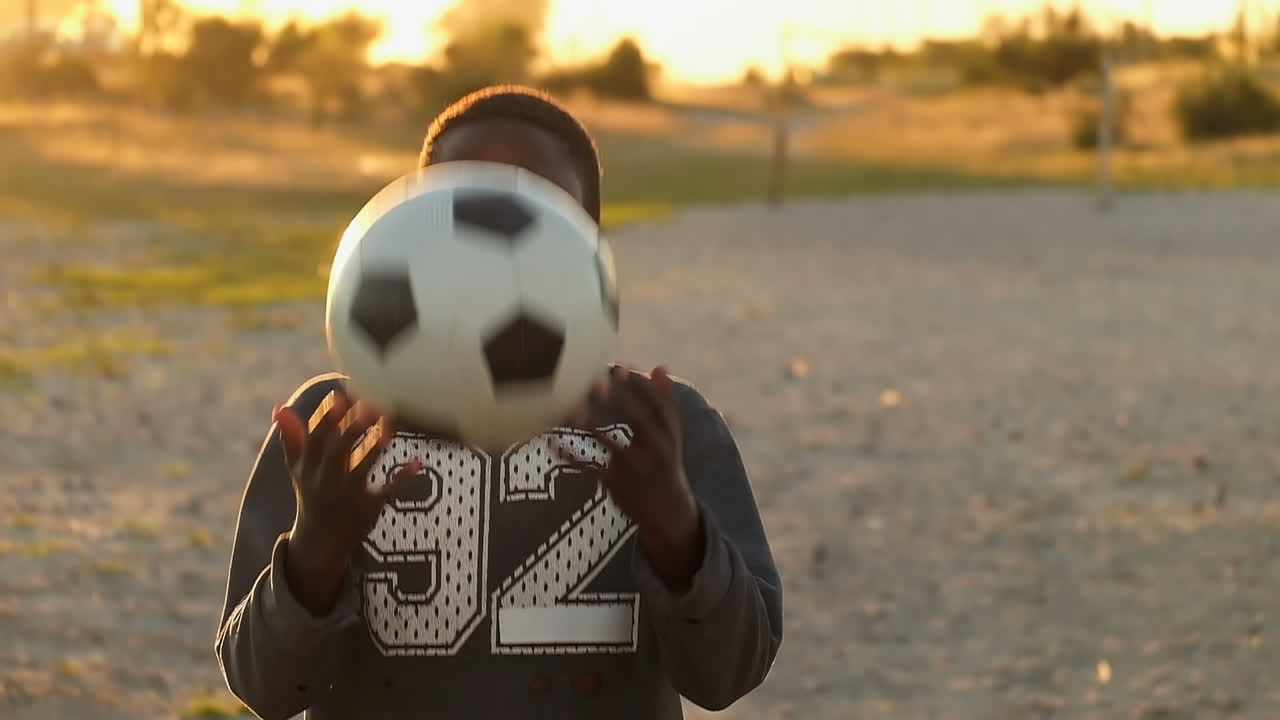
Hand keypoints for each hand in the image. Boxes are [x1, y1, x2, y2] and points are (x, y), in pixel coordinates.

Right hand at [275, 389, 418, 614]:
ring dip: (375, 447)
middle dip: (351, 428)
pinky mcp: (369, 509)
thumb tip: (279, 407)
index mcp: (308, 469)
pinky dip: (403, 478)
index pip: (315, 439)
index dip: (326, 418)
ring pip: (361, 470)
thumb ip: (292, 439)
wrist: (320, 542)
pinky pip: (387, 493)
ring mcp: (348, 497)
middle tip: (370, 404)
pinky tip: (417, 461)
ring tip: (390, 424)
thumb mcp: (299, 470)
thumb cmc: (313, 495)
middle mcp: (326, 482)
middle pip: (337, 452)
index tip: (339, 395)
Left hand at [559, 365, 703, 590]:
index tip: (619, 366)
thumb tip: (660, 366)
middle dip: (620, 401)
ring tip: (574, 409)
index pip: (657, 405)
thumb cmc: (666, 463)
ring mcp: (636, 470)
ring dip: (592, 427)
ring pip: (613, 445)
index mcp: (669, 434)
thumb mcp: (671, 435)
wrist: (669, 514)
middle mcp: (656, 450)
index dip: (638, 384)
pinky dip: (570, 456)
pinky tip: (550, 442)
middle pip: (639, 421)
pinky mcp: (616, 485)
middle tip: (596, 382)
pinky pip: (591, 468)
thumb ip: (665, 401)